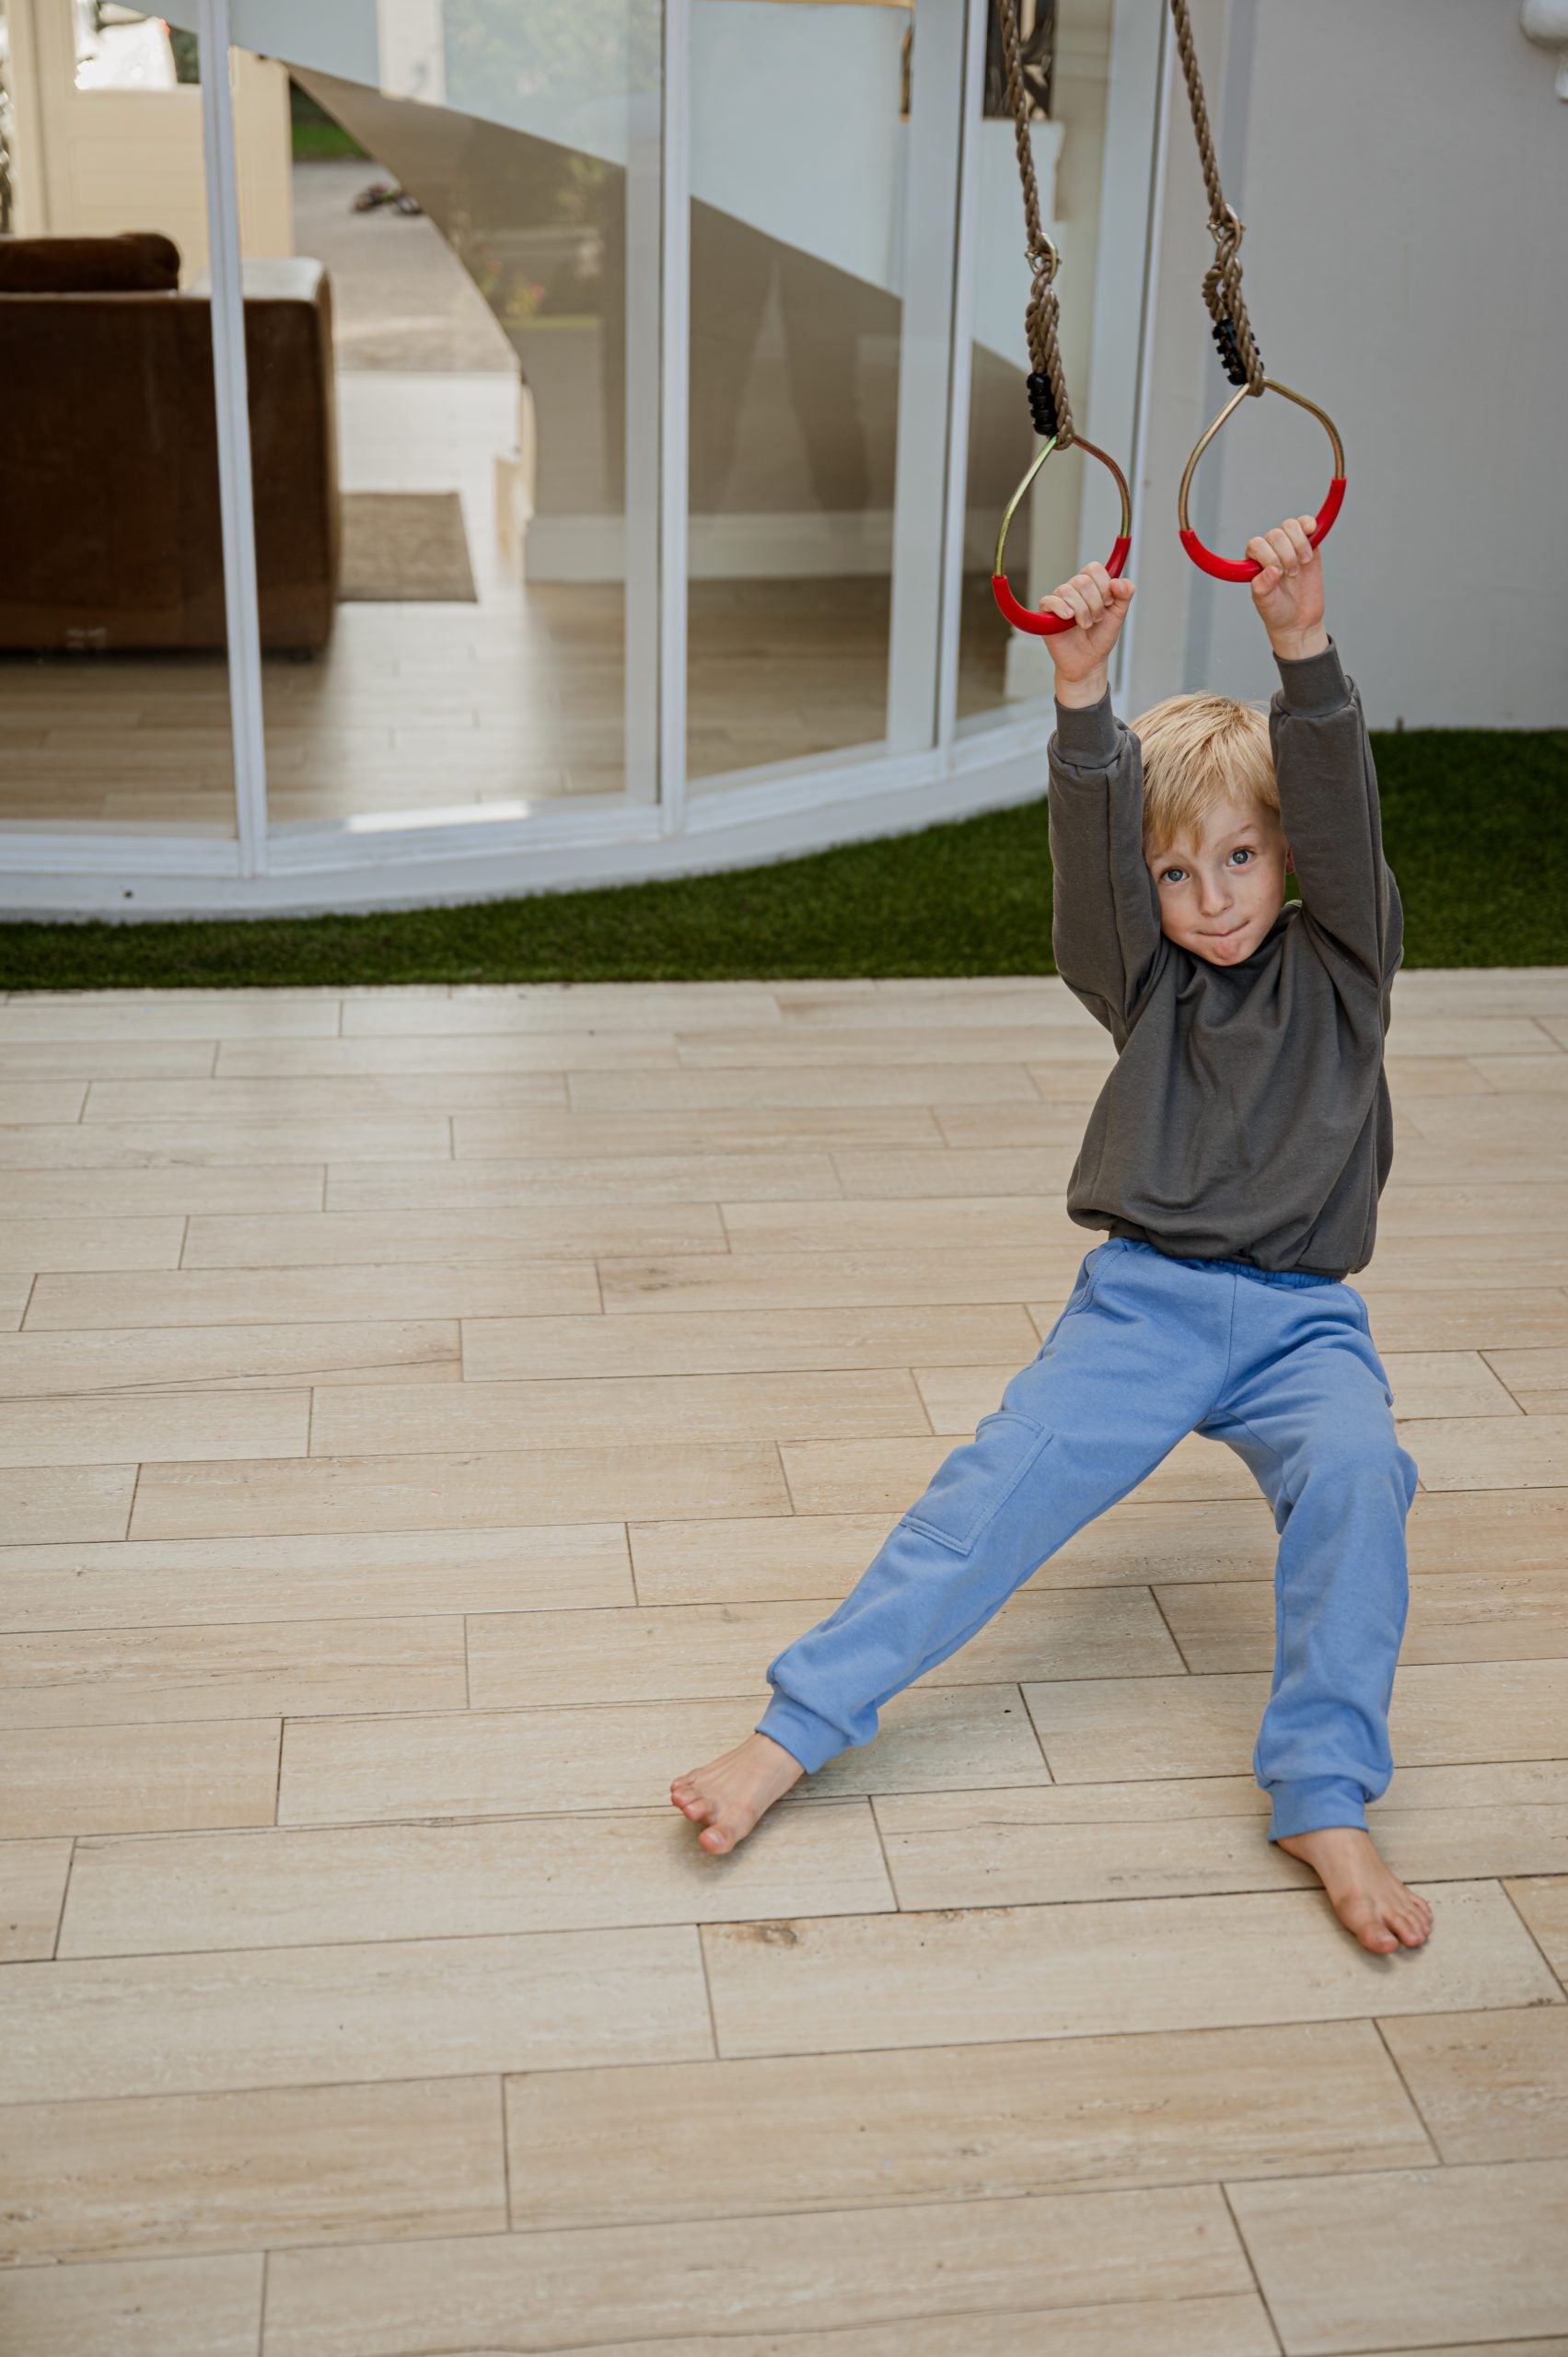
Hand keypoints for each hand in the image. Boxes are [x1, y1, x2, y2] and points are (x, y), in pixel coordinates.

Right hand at [1038, 564, 1135, 704]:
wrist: (1088, 662)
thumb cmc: (1100, 638)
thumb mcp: (1118, 615)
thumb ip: (1125, 595)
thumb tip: (1119, 581)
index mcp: (1090, 586)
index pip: (1093, 568)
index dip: (1103, 585)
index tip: (1108, 603)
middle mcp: (1073, 590)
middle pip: (1082, 580)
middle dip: (1095, 603)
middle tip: (1097, 619)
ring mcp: (1058, 601)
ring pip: (1067, 590)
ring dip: (1082, 611)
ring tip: (1085, 626)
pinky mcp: (1045, 615)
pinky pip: (1049, 601)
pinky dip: (1061, 608)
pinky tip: (1069, 619)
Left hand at [1247, 515, 1327, 659]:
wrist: (1299, 619)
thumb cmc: (1277, 611)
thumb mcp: (1265, 604)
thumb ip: (1262, 588)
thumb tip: (1271, 571)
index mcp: (1254, 561)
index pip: (1257, 544)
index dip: (1269, 557)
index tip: (1278, 574)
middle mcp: (1270, 549)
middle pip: (1276, 535)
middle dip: (1286, 555)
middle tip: (1291, 575)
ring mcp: (1289, 545)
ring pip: (1290, 526)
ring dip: (1299, 544)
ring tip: (1303, 563)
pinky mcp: (1308, 544)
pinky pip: (1306, 523)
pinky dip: (1309, 524)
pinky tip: (1312, 532)